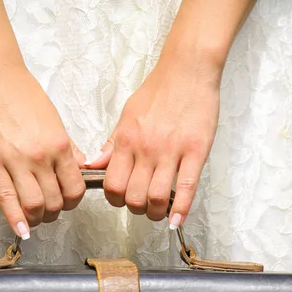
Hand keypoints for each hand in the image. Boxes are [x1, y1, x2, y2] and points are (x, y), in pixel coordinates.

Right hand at [0, 62, 85, 238]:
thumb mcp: (56, 121)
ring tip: (36, 216)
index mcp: (60, 145)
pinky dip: (16, 220)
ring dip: (38, 218)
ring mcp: (15, 162)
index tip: (69, 201)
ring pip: (33, 206)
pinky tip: (21, 230)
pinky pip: (6, 200)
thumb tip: (81, 169)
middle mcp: (40, 157)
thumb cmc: (26, 96)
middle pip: (55, 202)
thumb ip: (69, 148)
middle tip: (52, 210)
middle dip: (56, 212)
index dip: (74, 201)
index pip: (75, 188)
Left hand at [85, 53, 220, 227]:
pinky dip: (180, 209)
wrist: (187, 71)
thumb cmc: (158, 91)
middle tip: (141, 206)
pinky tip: (176, 220)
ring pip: (156, 197)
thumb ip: (113, 143)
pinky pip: (187, 187)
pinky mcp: (196, 151)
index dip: (114, 199)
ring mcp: (172, 151)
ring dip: (155, 212)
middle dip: (135, 209)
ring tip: (158, 211)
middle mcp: (146, 148)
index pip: (112, 184)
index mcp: (126, 140)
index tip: (122, 199)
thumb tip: (95, 164)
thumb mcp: (127, 114)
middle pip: (132, 196)